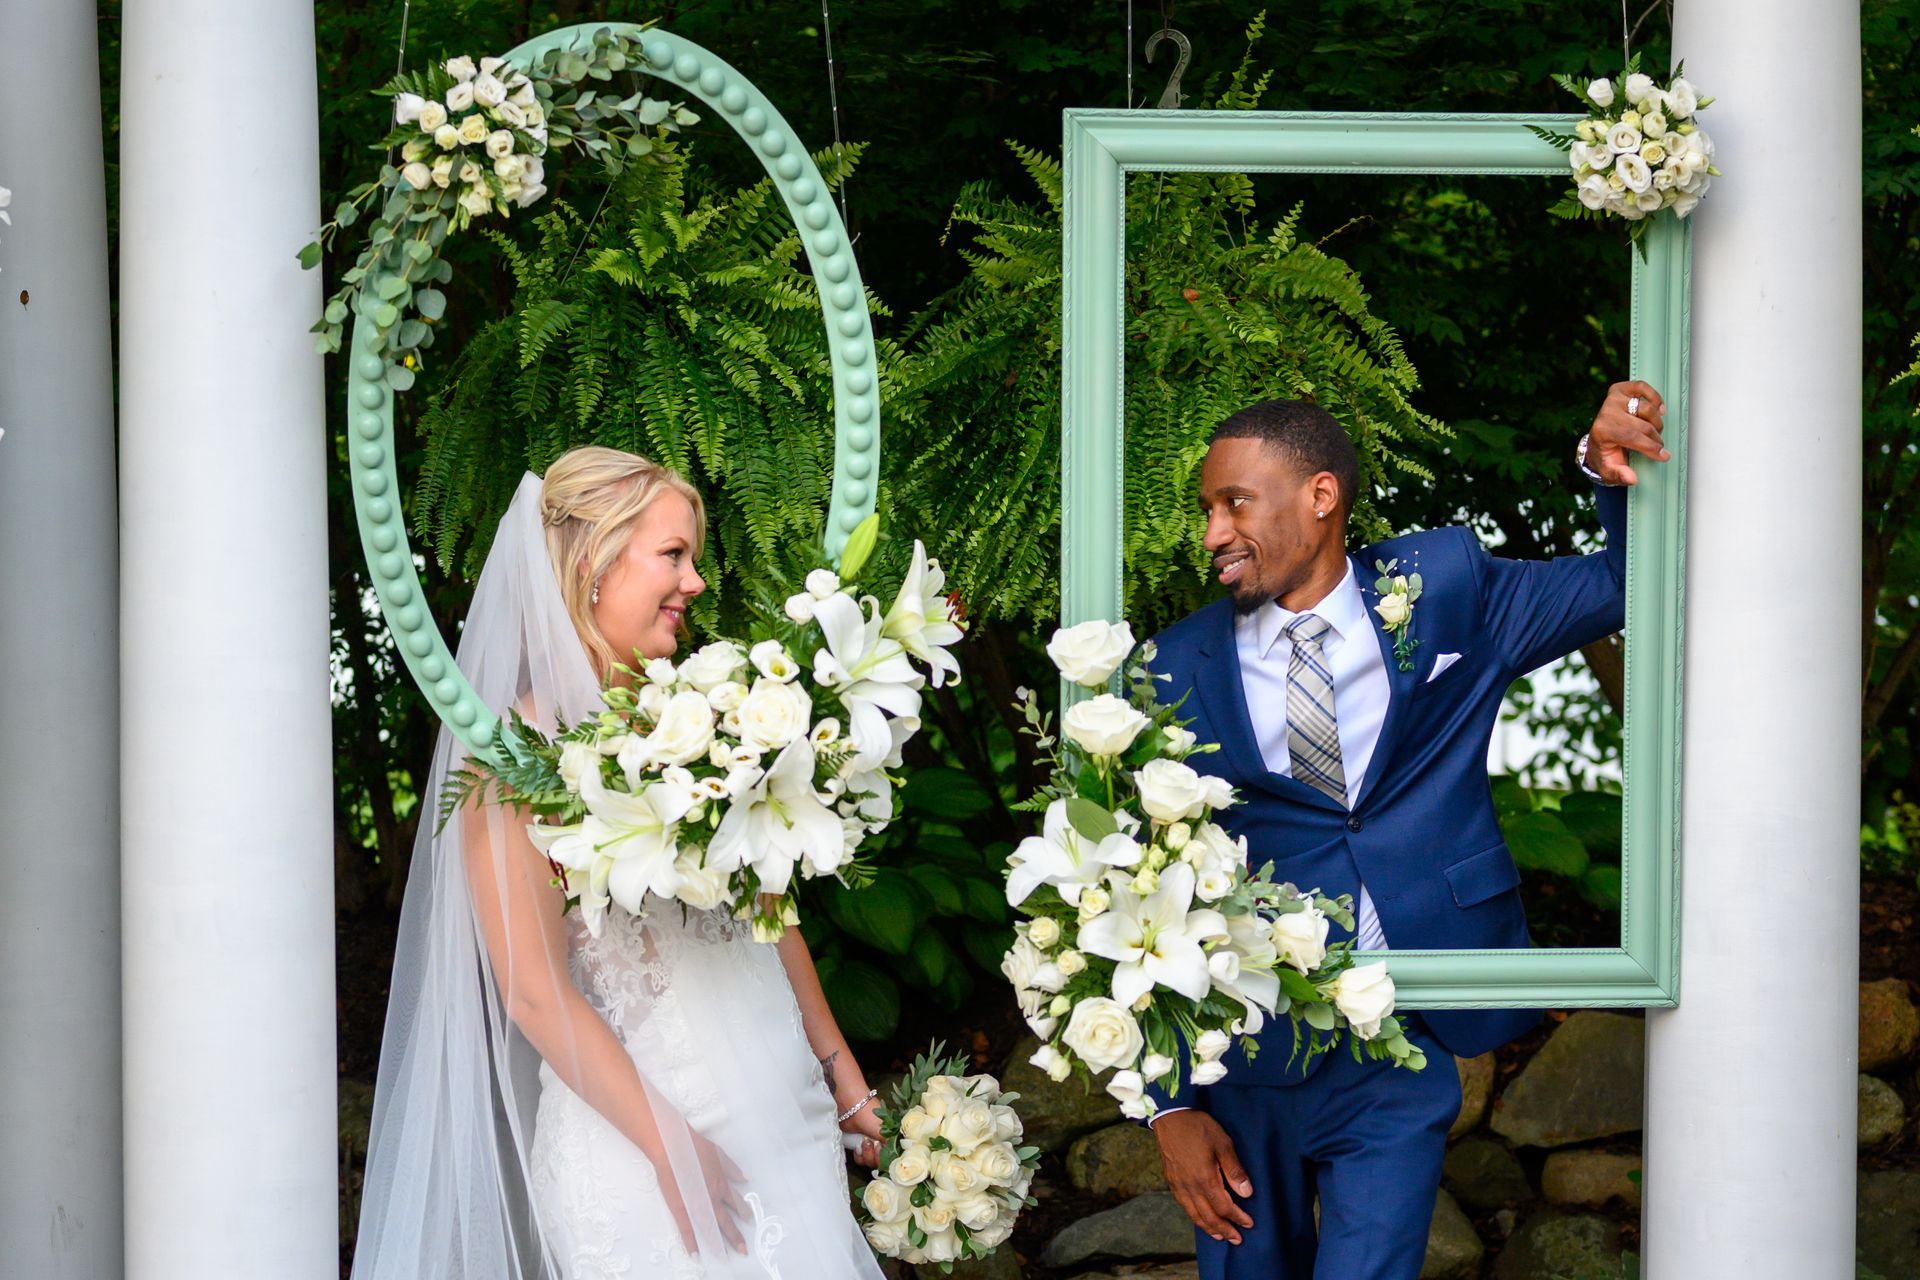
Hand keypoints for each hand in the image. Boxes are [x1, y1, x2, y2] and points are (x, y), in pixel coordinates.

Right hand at [658, 1129, 750, 1255]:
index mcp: (720, 1183)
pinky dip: (691, 1242)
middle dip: (735, 1235)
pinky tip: (695, 1254)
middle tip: (743, 1249)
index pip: (735, 1202)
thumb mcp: (719, 1153)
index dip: (743, 1212)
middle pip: (725, 1220)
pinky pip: (687, 1228)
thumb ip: (732, 1168)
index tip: (749, 1220)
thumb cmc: (694, 1146)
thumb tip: (744, 1179)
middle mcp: (711, 1197)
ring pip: (710, 1227)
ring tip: (724, 1255)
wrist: (672, 1146)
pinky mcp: (680, 1207)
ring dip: (717, 1242)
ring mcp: (696, 1203)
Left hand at [827, 1053, 882, 1167]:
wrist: (852, 1108)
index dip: (886, 1157)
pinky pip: (860, 1159)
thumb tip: (895, 1157)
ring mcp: (868, 1145)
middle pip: (880, 1162)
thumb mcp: (884, 1131)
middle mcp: (880, 1143)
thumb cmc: (870, 1116)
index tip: (880, 1148)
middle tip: (870, 1144)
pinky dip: (858, 1156)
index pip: (892, 1157)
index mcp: (890, 1138)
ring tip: (863, 1144)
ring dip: (866, 1156)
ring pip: (869, 1162)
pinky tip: (857, 1148)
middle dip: (874, 1156)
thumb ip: (892, 1145)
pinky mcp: (856, 1146)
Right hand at [1154, 1110, 1254, 1244]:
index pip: (1224, 1207)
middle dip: (1225, 1230)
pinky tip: (1199, 1218)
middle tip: (1237, 1239)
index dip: (1238, 1217)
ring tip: (1219, 1236)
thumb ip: (1234, 1170)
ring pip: (1194, 1215)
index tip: (1249, 1223)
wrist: (1170, 1116)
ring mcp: (1178, 1185)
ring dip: (1208, 1228)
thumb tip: (1247, 1193)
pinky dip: (1193, 1217)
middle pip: (1209, 1217)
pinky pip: (1183, 1206)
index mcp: (1205, 1179)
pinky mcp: (1171, 1180)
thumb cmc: (1199, 1127)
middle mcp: (1190, 1187)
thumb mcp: (1223, 1144)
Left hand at [1582, 380, 1669, 485]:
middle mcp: (1606, 412)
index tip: (1664, 456)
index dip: (1651, 448)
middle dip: (1655, 439)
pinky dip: (1654, 397)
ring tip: (1654, 432)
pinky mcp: (1620, 389)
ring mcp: (1613, 399)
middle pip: (1643, 425)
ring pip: (1647, 408)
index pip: (1633, 438)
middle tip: (1657, 446)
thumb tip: (1632, 478)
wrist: (1598, 440)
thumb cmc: (1606, 455)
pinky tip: (1659, 409)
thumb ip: (1619, 475)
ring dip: (1656, 422)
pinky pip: (1642, 387)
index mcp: (1602, 431)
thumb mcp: (1609, 470)